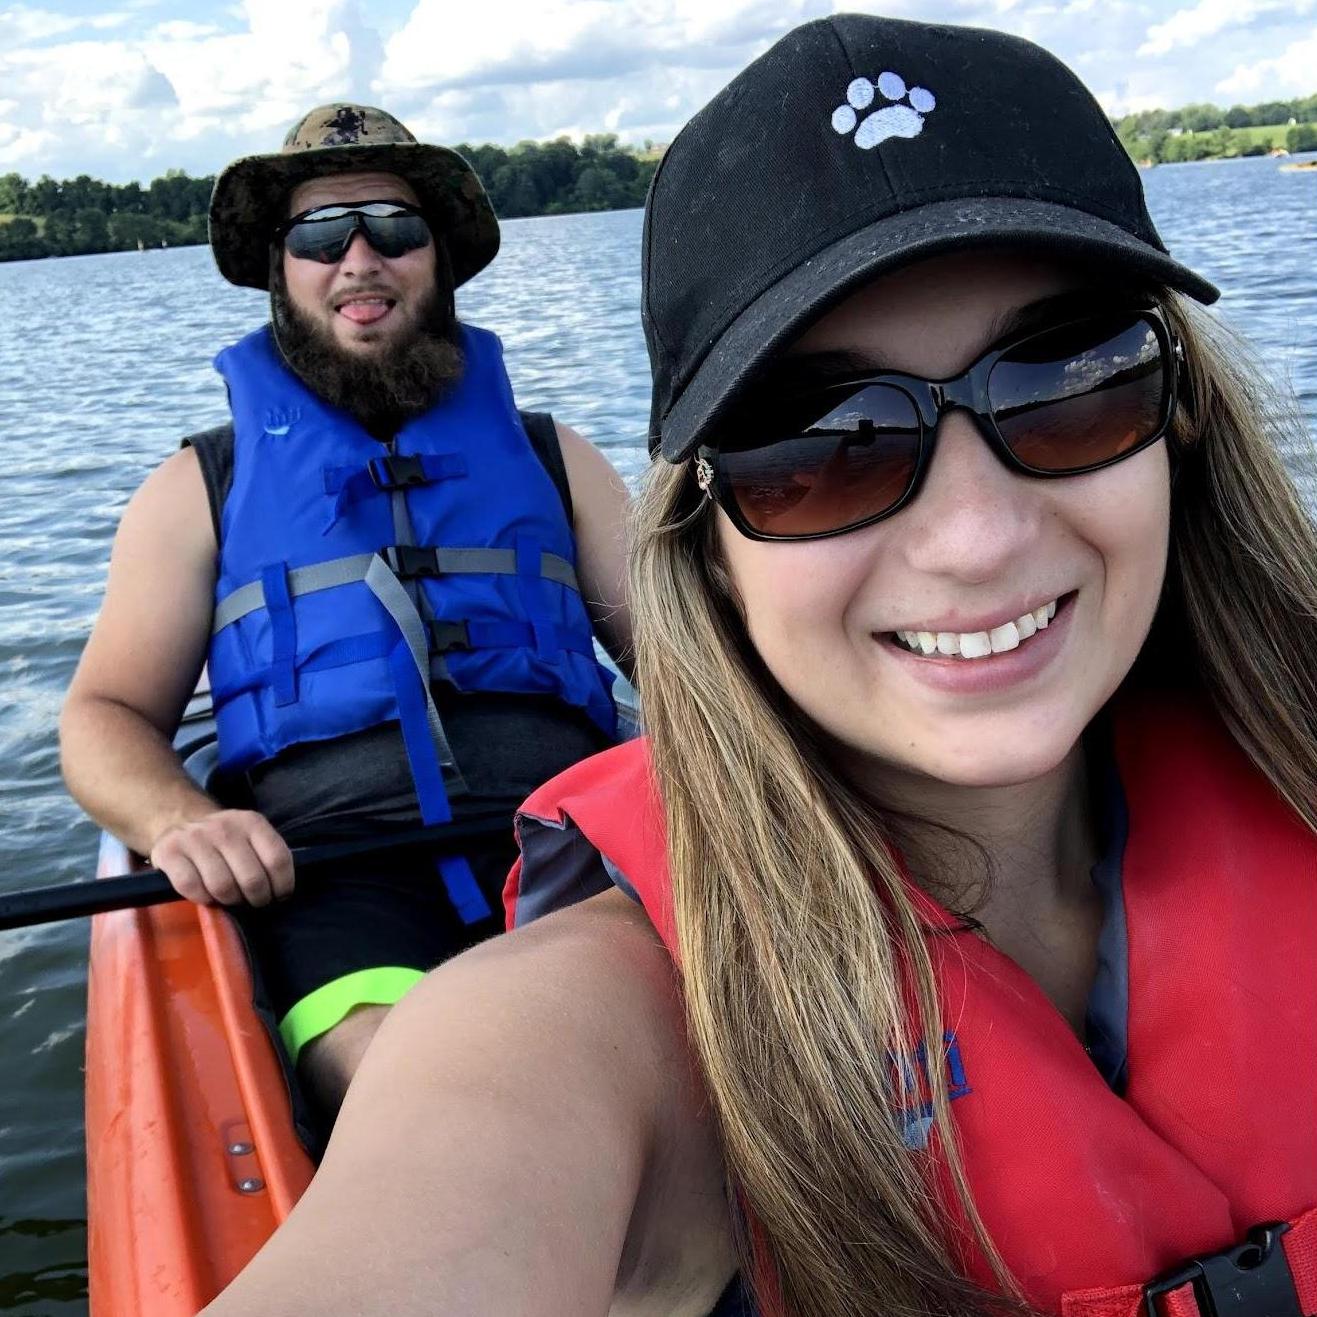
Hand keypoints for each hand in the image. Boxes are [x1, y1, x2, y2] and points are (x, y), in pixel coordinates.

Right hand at [150, 810, 294, 906]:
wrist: (181, 820)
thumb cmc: (224, 841)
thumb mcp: (251, 837)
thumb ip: (267, 857)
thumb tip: (282, 893)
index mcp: (252, 823)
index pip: (278, 860)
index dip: (282, 885)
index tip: (279, 896)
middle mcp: (225, 827)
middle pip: (252, 878)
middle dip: (257, 898)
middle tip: (254, 901)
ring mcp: (195, 838)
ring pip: (222, 886)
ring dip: (230, 901)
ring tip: (231, 898)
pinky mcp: (169, 852)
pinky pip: (192, 887)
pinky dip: (202, 898)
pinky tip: (207, 895)